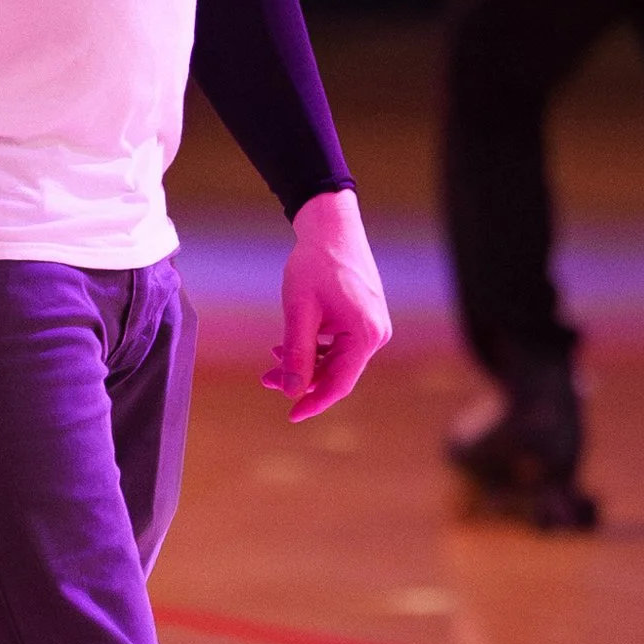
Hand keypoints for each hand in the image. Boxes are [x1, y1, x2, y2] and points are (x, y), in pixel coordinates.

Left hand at [263, 188, 389, 421]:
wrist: (332, 227)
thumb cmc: (316, 264)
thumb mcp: (299, 312)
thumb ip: (296, 354)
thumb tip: (291, 391)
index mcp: (365, 334)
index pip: (339, 383)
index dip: (313, 401)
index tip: (291, 415)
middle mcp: (376, 334)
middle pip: (337, 373)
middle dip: (301, 378)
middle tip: (267, 379)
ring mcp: (373, 326)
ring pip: (336, 360)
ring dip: (305, 362)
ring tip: (273, 358)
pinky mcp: (365, 319)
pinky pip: (340, 345)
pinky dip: (315, 348)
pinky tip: (289, 345)